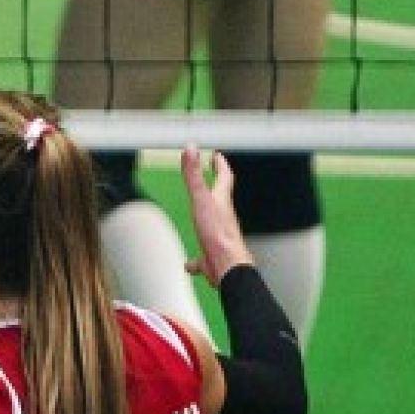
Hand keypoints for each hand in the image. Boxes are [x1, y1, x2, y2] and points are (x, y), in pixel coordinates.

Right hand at [181, 146, 256, 286]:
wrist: (227, 265)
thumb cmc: (217, 233)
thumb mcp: (202, 199)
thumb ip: (194, 175)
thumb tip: (190, 148)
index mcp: (221, 201)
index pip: (224, 177)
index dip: (220, 165)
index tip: (216, 156)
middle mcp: (222, 217)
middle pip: (221, 198)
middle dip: (216, 186)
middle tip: (212, 177)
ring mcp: (217, 236)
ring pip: (213, 224)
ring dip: (207, 216)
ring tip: (200, 214)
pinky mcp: (210, 255)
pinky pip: (200, 256)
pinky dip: (194, 260)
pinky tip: (188, 265)